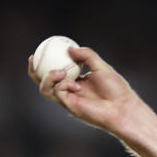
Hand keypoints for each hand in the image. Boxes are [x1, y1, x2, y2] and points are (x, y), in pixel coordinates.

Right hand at [28, 46, 143, 135]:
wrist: (123, 108)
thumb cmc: (117, 89)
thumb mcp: (101, 67)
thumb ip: (87, 56)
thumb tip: (69, 49)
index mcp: (77, 81)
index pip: (56, 71)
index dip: (46, 62)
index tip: (41, 49)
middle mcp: (70, 91)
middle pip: (44, 82)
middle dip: (34, 71)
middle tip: (33, 58)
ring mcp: (69, 100)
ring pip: (45, 88)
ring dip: (48, 77)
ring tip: (60, 72)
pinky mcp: (70, 106)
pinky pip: (57, 92)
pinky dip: (63, 85)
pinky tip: (74, 84)